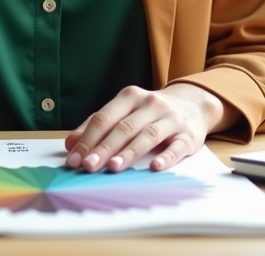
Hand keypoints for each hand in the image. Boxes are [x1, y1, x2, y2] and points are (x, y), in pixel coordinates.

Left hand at [63, 84, 227, 172]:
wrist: (194, 104)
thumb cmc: (151, 112)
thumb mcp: (124, 112)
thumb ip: (98, 126)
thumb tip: (70, 144)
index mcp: (130, 97)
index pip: (104, 118)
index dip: (87, 139)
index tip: (74, 159)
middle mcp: (150, 104)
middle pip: (123, 127)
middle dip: (103, 148)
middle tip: (88, 167)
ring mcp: (170, 118)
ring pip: (147, 135)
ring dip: (129, 152)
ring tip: (113, 167)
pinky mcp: (188, 135)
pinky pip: (177, 146)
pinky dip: (166, 157)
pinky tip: (155, 167)